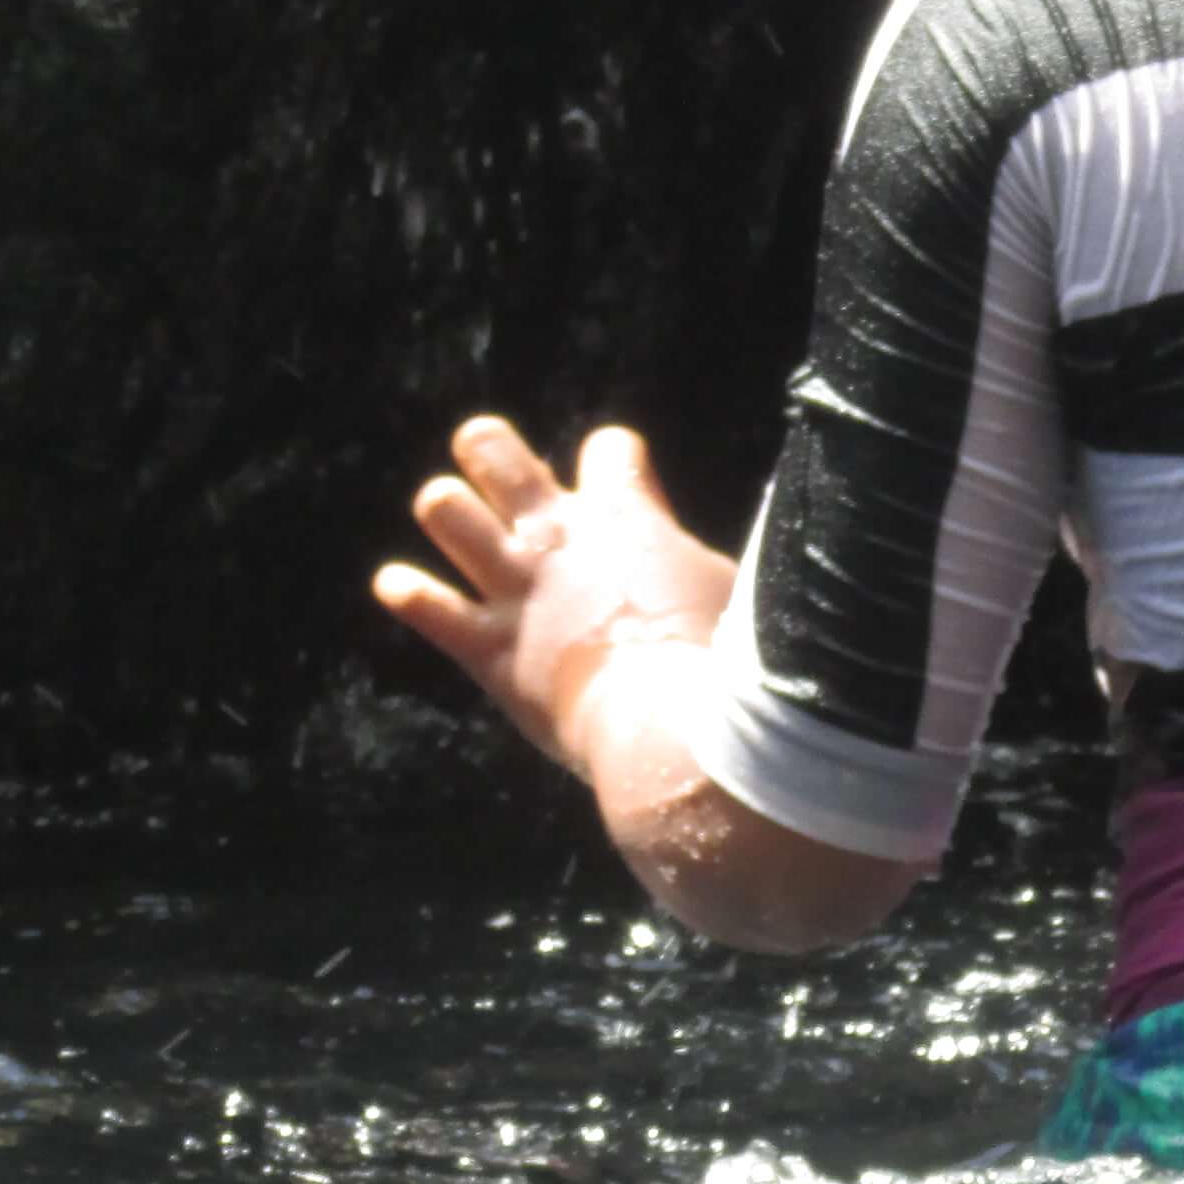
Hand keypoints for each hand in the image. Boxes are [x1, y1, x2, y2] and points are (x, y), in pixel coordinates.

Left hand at [373, 416, 736, 779]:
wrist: (671, 734)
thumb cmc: (726, 671)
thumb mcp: (747, 596)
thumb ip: (729, 564)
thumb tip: (783, 553)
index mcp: (627, 517)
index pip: (611, 448)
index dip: (615, 458)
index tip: (622, 478)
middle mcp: (559, 540)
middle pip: (498, 455)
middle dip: (490, 452)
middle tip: (493, 465)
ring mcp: (515, 589)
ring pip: (446, 510)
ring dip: (449, 510)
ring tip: (452, 517)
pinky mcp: (486, 647)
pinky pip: (425, 604)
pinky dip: (409, 593)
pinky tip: (400, 587)